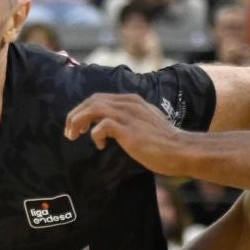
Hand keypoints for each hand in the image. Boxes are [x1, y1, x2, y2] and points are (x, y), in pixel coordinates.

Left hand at [63, 92, 191, 174]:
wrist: (181, 150)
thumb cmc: (164, 143)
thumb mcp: (146, 124)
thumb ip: (131, 121)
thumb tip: (113, 128)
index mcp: (132, 101)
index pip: (99, 98)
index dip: (83, 110)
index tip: (76, 126)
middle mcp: (129, 103)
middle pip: (92, 100)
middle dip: (75, 115)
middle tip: (69, 132)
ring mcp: (129, 115)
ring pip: (93, 108)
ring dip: (78, 121)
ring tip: (73, 135)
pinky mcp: (128, 130)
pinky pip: (102, 125)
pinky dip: (95, 134)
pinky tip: (99, 145)